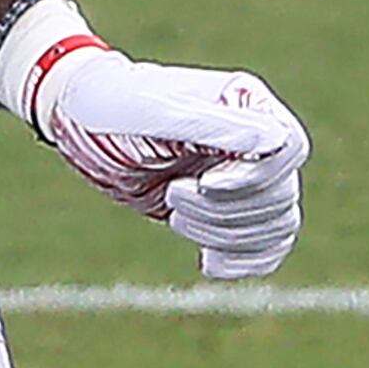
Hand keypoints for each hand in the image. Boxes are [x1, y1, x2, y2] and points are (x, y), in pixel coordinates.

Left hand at [30, 44, 309, 280]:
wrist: (78, 122)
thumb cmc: (108, 103)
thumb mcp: (150, 109)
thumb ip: (211, 126)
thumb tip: (276, 141)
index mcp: (246, 103)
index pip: (290, 150)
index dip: (252, 179)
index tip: (203, 184)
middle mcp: (255, 137)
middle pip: (280, 194)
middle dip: (224, 210)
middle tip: (172, 196)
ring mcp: (243, 173)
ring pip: (276, 223)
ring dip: (226, 235)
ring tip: (174, 217)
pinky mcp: (226, 206)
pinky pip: (266, 245)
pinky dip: (245, 261)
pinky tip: (209, 264)